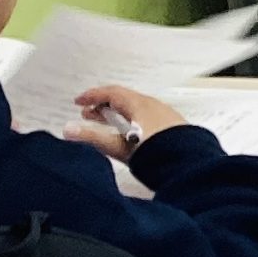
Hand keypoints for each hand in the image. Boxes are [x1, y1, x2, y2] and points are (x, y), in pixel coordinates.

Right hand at [66, 85, 185, 161]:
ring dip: (117, 114)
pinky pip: (147, 117)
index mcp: (140, 105)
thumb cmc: (155, 153)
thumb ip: (93, 138)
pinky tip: (128, 135)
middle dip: (103, 106)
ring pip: (136, 109)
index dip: (93, 96)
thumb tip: (68, 130)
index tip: (79, 102)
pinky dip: (131, 121)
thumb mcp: (119, 146)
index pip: (113, 93)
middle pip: (124, 100)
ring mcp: (165, 116)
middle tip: (87, 114)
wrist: (189, 163)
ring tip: (104, 125)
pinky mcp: (172, 128)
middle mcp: (154, 106)